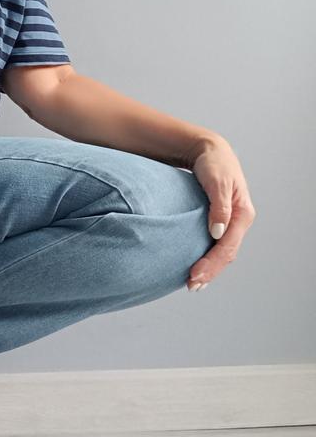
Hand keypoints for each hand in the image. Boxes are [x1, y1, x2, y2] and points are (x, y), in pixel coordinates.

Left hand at [185, 135, 255, 290]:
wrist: (210, 151)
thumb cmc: (214, 164)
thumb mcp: (217, 181)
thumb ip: (219, 206)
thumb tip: (217, 232)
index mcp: (243, 214)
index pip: (228, 246)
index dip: (212, 263)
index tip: (194, 275)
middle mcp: (240, 221)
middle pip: (227, 254)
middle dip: (210, 271)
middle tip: (192, 285)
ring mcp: (231, 222)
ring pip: (223, 253)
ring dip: (210, 269)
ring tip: (194, 284)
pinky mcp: (221, 222)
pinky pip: (217, 245)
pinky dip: (208, 258)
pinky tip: (196, 268)